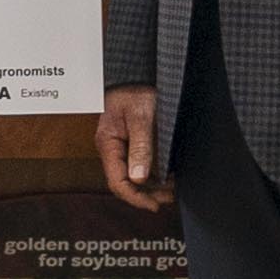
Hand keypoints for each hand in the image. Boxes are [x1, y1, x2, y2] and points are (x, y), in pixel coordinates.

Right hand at [98, 86, 162, 212]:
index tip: (154, 205)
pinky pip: (139, 165)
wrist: (136, 73)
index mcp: (108, 143)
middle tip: (169, 198)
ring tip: (171, 189)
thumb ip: (140, 146)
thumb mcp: (140, 116)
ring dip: (151, 186)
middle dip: (146, 195)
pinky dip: (153, 175)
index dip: (135, 198)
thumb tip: (139, 177)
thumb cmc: (135, 89)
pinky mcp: (132, 143)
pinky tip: (167, 176)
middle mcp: (112, 148)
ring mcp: (121, 147)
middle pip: (125, 183)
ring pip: (133, 177)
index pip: (117, 182)